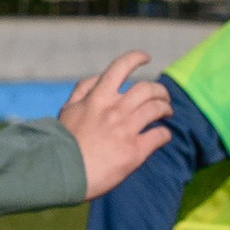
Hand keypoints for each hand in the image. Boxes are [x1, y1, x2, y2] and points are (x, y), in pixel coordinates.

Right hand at [60, 51, 172, 196]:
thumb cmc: (64, 142)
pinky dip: (164, 134)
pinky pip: (158, 136)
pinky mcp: (134, 152)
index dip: (136, 58)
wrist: (62, 172)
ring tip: (167, 112)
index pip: (120, 67)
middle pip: (147, 89)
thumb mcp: (68, 110)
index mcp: (98, 98)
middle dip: (160, 90)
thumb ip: (83, 91)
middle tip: (163, 97)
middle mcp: (115, 110)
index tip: (146, 57)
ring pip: (156, 109)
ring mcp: (126, 130)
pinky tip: (163, 135)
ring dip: (165, 108)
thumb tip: (98, 79)